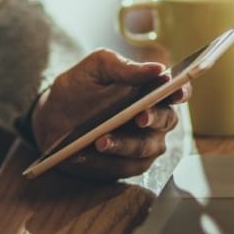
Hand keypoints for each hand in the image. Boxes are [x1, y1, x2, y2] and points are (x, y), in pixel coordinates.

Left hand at [30, 49, 189, 180]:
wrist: (52, 117)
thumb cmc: (79, 87)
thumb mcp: (96, 68)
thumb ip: (124, 67)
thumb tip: (157, 69)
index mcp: (150, 89)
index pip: (177, 90)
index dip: (181, 91)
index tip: (174, 91)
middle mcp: (153, 118)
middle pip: (167, 120)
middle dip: (153, 118)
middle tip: (138, 117)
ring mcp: (143, 143)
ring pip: (146, 147)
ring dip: (124, 144)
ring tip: (100, 140)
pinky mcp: (127, 165)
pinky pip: (123, 167)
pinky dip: (104, 161)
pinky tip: (84, 154)